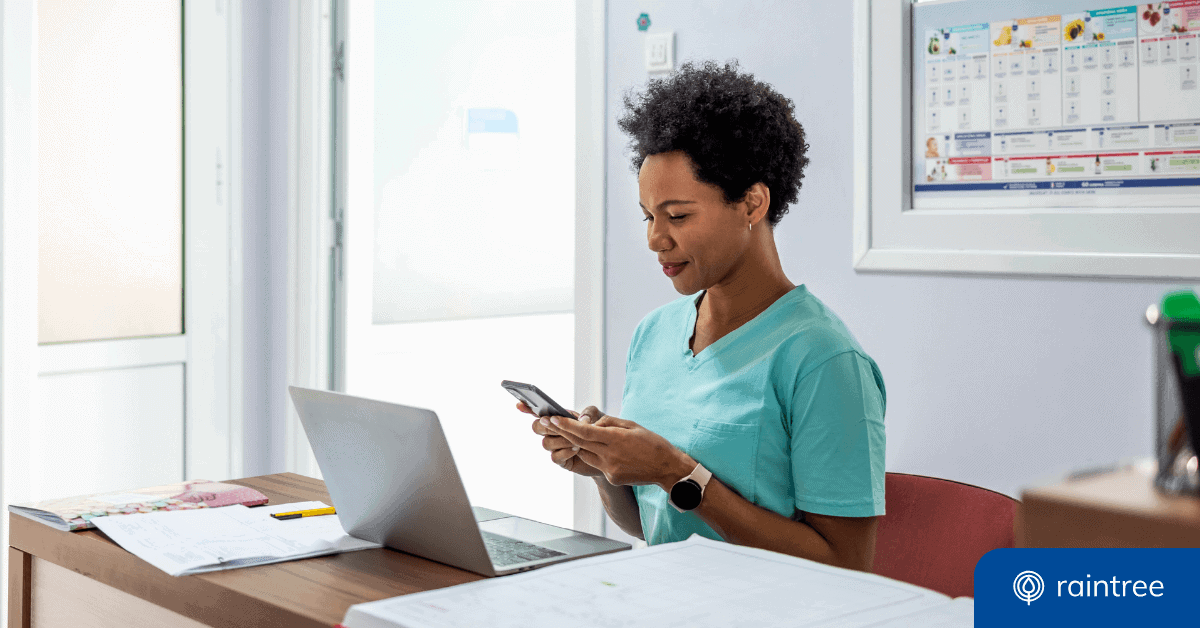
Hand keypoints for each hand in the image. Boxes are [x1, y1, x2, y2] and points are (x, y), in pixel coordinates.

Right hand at [519, 402, 603, 476]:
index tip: (519, 404)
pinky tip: (576, 449)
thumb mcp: (598, 417)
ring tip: (577, 440)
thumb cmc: (600, 431)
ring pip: (546, 443)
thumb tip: (581, 421)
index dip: (526, 408)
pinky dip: (565, 452)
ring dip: (561, 440)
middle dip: (546, 425)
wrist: (608, 452)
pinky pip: (554, 456)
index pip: (538, 412)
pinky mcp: (561, 460)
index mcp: (557, 418)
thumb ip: (589, 413)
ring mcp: (555, 446)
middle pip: (537, 427)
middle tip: (556, 423)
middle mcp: (552, 431)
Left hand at [546, 414, 693, 488]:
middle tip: (547, 423)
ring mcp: (609, 469)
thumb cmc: (652, 443)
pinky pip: (597, 464)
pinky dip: (596, 455)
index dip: (566, 425)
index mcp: (616, 439)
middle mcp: (610, 455)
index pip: (584, 431)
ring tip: (571, 435)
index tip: (552, 418)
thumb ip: (609, 423)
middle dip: (562, 433)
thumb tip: (591, 423)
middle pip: (579, 443)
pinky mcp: (611, 478)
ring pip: (585, 454)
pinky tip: (606, 452)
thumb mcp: (632, 425)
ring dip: (578, 445)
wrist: (666, 468)